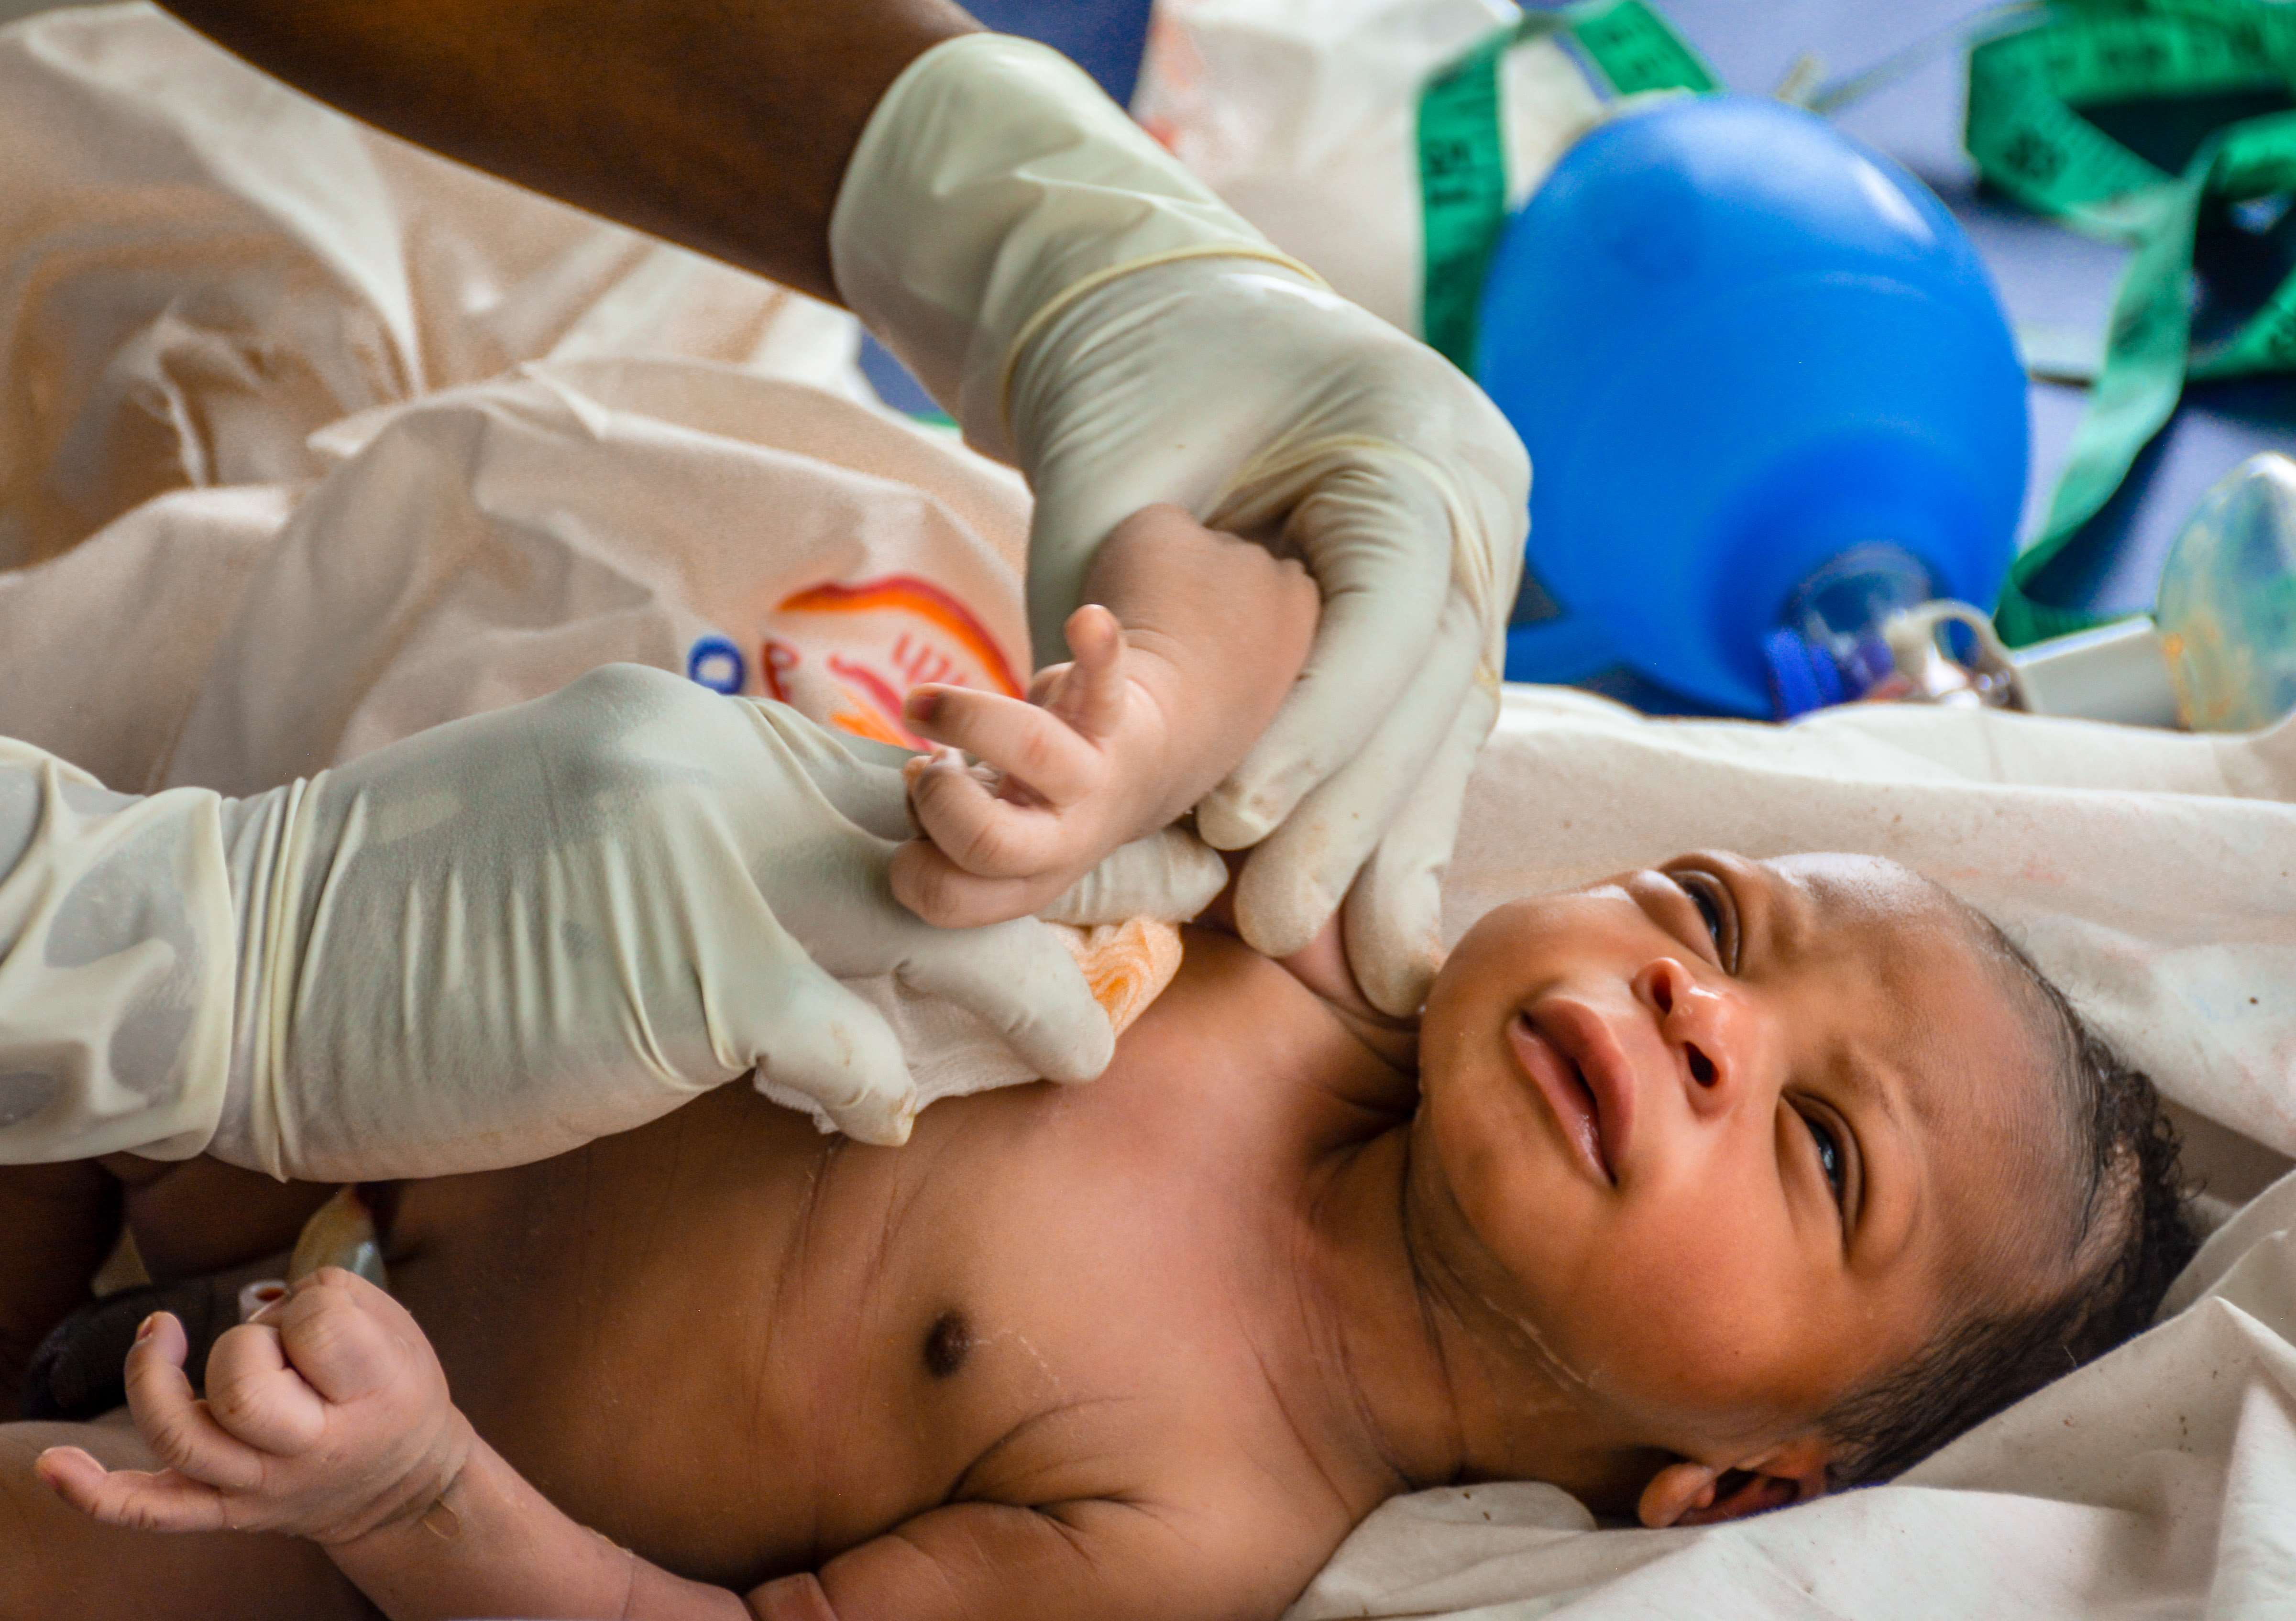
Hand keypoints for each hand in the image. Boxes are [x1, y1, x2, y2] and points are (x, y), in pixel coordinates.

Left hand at [36, 1270, 468, 1544]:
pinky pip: (150, 1510)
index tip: (324, 1313)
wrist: (405, 1489)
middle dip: (246, 1341)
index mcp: (368, 1397)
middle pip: (241, 1387)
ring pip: (185, 1436)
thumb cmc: (399, 1391)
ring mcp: (257, 1486)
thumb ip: (335, 1298)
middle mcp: (308, 1450)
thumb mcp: (399, 1331)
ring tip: (160, 1334)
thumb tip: (261, 1302)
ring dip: (156, 1378)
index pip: (317, 1328)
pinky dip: (96, 1493)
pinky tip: (57, 1464)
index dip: (310, 1304)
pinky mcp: (223, 1509)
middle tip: (276, 1345)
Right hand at [214, 664, 1114, 1172]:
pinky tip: (877, 1116)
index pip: (889, 774)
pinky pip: (842, 1038)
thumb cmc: (417, 913)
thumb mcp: (583, 832)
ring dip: (1021, 1000)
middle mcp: (717, 769)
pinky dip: (877, 1085)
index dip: (993, 827)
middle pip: (945, 834)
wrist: (259, 956)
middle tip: (1143, 941)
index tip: (1080, 859)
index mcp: (693, 730)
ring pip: (936, 924)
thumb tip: (817, 898)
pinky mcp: (688, 975)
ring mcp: (708, 865)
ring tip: (1081, 1049)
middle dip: (1061, 893)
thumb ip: (709, 842)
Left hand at [834, 37, 1526, 1014]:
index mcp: (1418, 435)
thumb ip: (1123, 613)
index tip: (1237, 821)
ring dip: (1390, 848)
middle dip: (1355, 818)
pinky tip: (1386, 926)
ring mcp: (1478, 557)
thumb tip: (1108, 778)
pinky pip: (1425, 724)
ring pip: (1443, 723)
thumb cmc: (1131, 378)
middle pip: (1431, 684)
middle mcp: (1478, 500)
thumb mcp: (1114, 476)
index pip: (1386, 608)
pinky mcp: (1445, 609)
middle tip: (1282, 930)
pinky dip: (1394, 817)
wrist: (1171, 311)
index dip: (1320, 726)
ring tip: (1354, 969)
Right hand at [892, 507, 1315, 929]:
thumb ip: (942, 820)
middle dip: (937, 800)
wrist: (1133, 771)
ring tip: (922, 705)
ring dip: (963, 718)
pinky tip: (1087, 620)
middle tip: (933, 770)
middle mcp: (1065, 840)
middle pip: (988, 841)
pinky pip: (1105, 679)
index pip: (946, 896)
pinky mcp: (1109, 715)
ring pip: (1030, 748)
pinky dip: (1098, 646)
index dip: (910, 861)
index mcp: (1024, 882)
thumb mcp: (987, 835)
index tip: (919, 830)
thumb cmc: (1028, 805)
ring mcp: (1091, 778)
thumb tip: (922, 775)